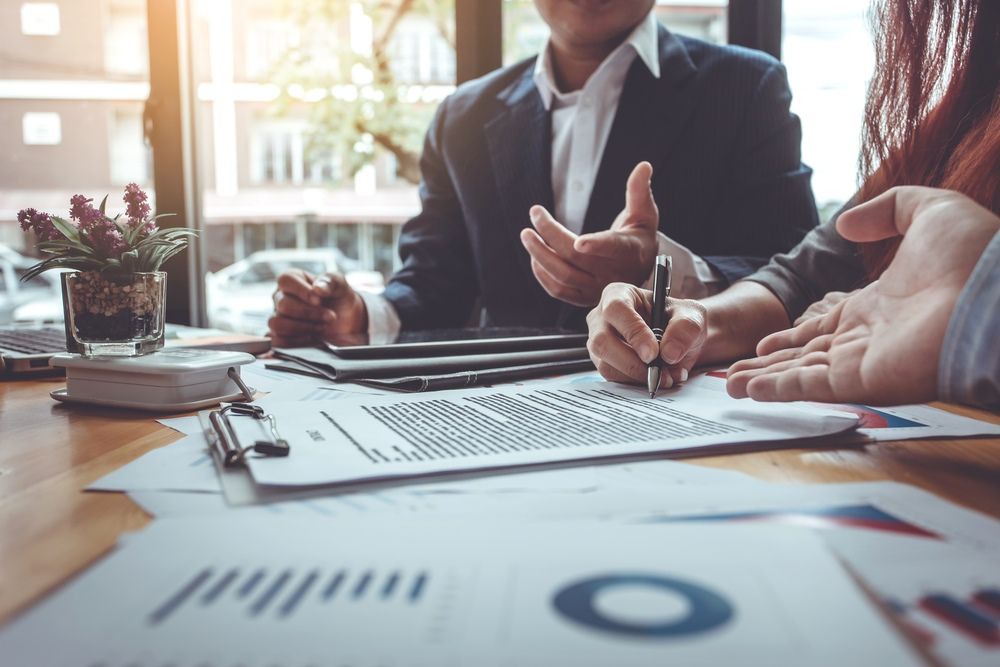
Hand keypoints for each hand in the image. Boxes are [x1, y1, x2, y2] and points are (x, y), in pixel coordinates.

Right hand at [268, 270, 367, 346]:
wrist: (346, 320)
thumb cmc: (339, 298)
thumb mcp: (340, 285)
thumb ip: (331, 281)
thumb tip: (318, 289)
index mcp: (293, 279)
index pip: (285, 280)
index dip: (301, 291)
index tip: (318, 300)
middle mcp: (281, 296)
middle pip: (283, 304)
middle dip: (309, 313)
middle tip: (330, 316)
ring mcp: (278, 316)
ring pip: (277, 323)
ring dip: (303, 328)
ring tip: (321, 327)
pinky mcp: (280, 335)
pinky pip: (278, 341)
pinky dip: (297, 341)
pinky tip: (313, 338)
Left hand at [520, 161, 658, 306]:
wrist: (638, 270)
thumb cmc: (639, 236)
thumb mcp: (644, 213)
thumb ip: (639, 191)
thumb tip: (643, 166)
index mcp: (629, 252)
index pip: (612, 248)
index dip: (596, 245)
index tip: (579, 241)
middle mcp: (613, 274)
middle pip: (576, 258)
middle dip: (551, 235)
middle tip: (535, 214)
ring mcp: (596, 289)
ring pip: (562, 276)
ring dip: (540, 255)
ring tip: (526, 235)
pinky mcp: (583, 298)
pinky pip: (557, 290)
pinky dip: (541, 273)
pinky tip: (534, 255)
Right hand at [586, 282, 706, 388]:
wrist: (679, 341)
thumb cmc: (680, 320)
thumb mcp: (692, 316)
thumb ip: (685, 328)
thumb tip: (669, 353)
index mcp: (619, 294)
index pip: (616, 309)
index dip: (633, 332)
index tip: (653, 353)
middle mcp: (602, 318)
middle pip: (602, 341)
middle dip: (631, 362)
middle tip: (658, 372)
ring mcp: (599, 342)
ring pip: (606, 364)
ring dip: (637, 376)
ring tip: (666, 376)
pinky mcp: (604, 363)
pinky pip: (613, 378)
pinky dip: (637, 383)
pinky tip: (657, 377)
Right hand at [727, 186, 999, 404]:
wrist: (997, 295)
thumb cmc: (976, 256)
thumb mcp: (931, 210)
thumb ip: (887, 210)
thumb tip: (845, 223)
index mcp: (878, 306)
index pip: (825, 326)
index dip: (793, 335)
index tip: (766, 343)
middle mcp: (867, 339)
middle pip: (805, 355)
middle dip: (769, 364)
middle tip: (735, 371)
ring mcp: (863, 362)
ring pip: (800, 373)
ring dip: (764, 379)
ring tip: (729, 384)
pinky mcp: (863, 381)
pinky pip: (811, 386)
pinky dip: (778, 389)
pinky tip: (749, 389)